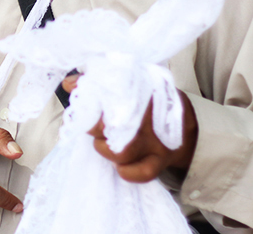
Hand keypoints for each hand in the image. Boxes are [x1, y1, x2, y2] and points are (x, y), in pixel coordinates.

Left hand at [61, 75, 198, 182]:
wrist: (184, 125)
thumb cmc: (148, 101)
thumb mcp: (131, 82)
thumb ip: (101, 79)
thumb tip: (69, 83)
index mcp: (144, 92)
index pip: (118, 89)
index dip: (92, 93)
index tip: (76, 92)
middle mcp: (150, 117)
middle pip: (116, 122)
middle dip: (94, 124)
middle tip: (88, 121)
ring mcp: (155, 140)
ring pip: (123, 151)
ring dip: (105, 148)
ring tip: (101, 142)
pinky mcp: (159, 161)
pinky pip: (144, 172)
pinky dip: (128, 172)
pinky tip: (119, 167)